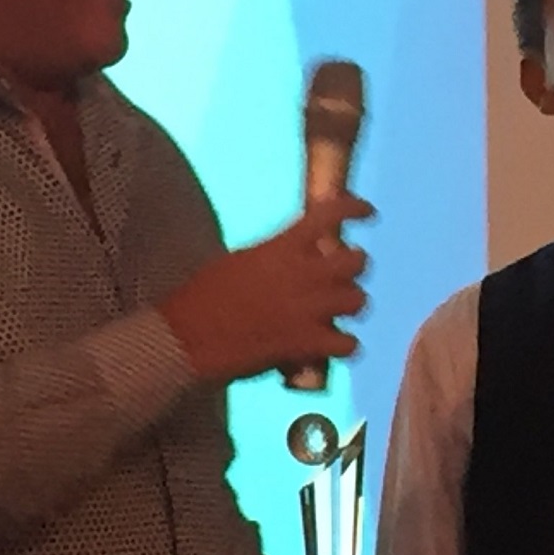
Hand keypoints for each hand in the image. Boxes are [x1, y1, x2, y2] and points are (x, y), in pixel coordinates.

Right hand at [159, 195, 373, 383]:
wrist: (186, 339)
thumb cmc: (201, 297)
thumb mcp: (237, 261)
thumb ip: (271, 256)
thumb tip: (286, 257)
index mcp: (282, 247)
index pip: (330, 215)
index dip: (354, 209)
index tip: (367, 212)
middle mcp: (303, 275)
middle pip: (356, 262)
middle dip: (355, 265)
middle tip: (344, 272)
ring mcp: (309, 310)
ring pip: (358, 300)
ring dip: (351, 304)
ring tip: (339, 311)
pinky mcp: (307, 345)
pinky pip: (349, 343)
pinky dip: (346, 344)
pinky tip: (336, 345)